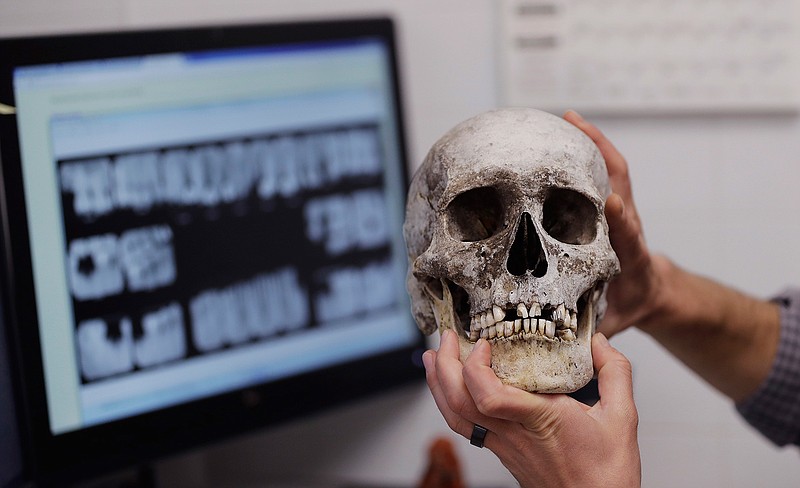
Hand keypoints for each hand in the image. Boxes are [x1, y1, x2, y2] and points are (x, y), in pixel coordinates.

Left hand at [422, 330, 640, 487]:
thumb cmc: (606, 472)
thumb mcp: (622, 417)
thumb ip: (614, 373)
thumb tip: (599, 341)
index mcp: (539, 420)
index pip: (489, 397)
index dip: (475, 368)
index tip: (482, 343)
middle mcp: (513, 434)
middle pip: (460, 403)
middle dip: (444, 366)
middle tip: (445, 336)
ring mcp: (503, 445)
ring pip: (455, 416)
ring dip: (438, 384)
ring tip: (433, 356)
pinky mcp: (502, 452)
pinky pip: (465, 427)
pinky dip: (450, 402)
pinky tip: (451, 388)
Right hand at [564, 110, 664, 336]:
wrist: (653, 290)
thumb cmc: (632, 303)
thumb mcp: (617, 321)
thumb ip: (597, 331)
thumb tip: (570, 345)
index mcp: (630, 254)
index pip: (629, 233)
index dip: (621, 218)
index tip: (611, 202)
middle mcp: (627, 225)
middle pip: (620, 184)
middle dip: (600, 156)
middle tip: (572, 130)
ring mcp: (622, 211)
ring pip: (613, 170)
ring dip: (594, 142)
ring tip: (565, 118)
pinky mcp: (615, 204)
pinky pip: (606, 170)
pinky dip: (591, 147)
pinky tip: (568, 129)